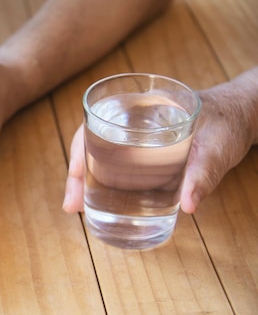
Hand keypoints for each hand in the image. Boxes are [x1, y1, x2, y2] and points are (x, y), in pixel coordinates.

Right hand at [62, 67, 257, 213]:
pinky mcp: (147, 151)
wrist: (245, 114)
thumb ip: (202, 174)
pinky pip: (118, 165)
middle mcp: (133, 119)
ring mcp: (138, 136)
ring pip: (101, 156)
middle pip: (92, 144)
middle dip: (78, 175)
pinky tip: (103, 201)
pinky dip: (106, 182)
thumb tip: (188, 205)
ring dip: (88, 181)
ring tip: (81, 207)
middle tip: (73, 205)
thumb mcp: (218, 147)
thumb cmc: (230, 122)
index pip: (96, 123)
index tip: (76, 178)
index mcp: (141, 107)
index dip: (80, 152)